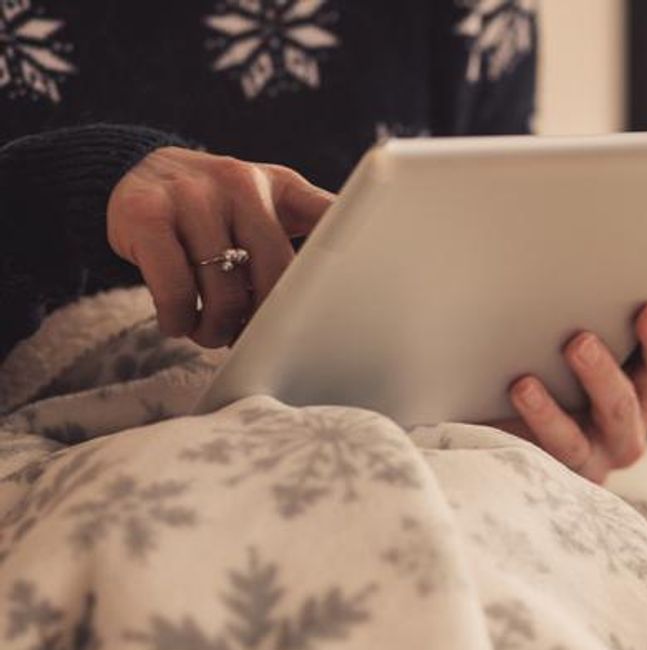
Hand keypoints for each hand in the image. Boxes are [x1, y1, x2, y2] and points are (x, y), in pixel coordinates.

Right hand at [107, 147, 334, 347]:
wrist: (138, 171)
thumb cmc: (219, 205)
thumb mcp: (271, 201)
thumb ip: (314, 226)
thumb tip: (363, 274)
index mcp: (280, 185)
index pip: (328, 219)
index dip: (341, 262)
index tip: (350, 300)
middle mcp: (239, 182)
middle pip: (275, 274)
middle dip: (268, 321)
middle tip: (251, 338)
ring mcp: (191, 195)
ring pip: (223, 290)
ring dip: (218, 329)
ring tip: (211, 332)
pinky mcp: (145, 215)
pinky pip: (175, 290)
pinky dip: (179, 319)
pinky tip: (178, 321)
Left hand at [506, 302, 646, 483]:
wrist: (514, 437)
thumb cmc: (560, 377)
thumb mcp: (580, 356)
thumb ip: (589, 334)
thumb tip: (567, 290)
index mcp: (643, 392)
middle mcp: (623, 432)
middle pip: (623, 407)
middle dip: (601, 374)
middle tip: (580, 342)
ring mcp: (587, 461)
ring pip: (575, 443)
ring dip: (550, 414)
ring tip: (524, 385)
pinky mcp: (550, 480)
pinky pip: (536, 461)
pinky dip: (518, 437)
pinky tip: (504, 410)